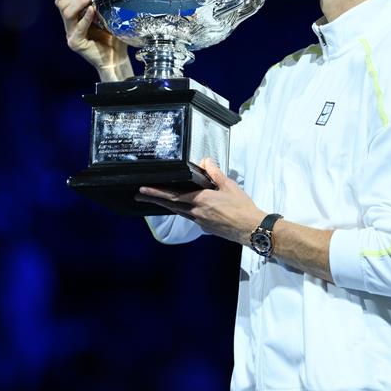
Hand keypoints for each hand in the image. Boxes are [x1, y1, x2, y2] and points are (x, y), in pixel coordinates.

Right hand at [54, 0, 132, 79]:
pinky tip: (93, 11)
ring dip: (78, 4)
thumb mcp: (107, 17)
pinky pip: (78, 28)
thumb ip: (101, 4)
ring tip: (91, 1)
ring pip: (66, 14)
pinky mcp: (76, 43)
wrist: (117, 59)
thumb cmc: (114, 39)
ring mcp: (72, 35)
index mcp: (75, 18)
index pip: (61, 1)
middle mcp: (70, 26)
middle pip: (61, 5)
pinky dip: (85, 18)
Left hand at [136, 158, 265, 245]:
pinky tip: (185, 207)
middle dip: (154, 199)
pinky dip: (183, 210)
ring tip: (157, 199)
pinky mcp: (206, 228)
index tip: (143, 189)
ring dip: (167, 205)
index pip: (173, 195)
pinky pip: (190, 217)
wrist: (251, 229)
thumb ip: (214, 173)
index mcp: (200, 200)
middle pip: (171, 205)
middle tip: (139, 195)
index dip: (157, 192)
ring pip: (179, 211)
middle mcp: (196, 213)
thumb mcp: (229, 185)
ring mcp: (200, 222)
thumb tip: (205, 161)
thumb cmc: (242, 207)